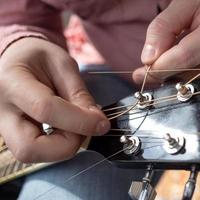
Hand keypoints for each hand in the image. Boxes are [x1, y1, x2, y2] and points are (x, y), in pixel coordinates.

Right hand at [0, 38, 109, 162]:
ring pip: (30, 154)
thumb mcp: (63, 65)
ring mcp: (2, 127)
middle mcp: (0, 110)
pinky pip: (34, 151)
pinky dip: (56, 146)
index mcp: (12, 82)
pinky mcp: (10, 137)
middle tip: (82, 128)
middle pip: (29, 148)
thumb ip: (79, 94)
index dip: (80, 121)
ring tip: (74, 124)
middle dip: (66, 144)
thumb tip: (98, 123)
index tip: (102, 123)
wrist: (14, 60)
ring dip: (62, 146)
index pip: (46, 110)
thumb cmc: (38, 58)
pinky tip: (64, 128)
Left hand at [133, 0, 199, 82]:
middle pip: (189, 74)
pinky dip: (187, 76)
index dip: (159, 67)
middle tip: (145, 70)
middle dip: (163, 73)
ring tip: (167, 60)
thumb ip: (163, 27)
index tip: (140, 72)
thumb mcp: (184, 2)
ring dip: (174, 75)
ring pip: (194, 82)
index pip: (185, 56)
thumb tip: (148, 59)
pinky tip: (181, 65)